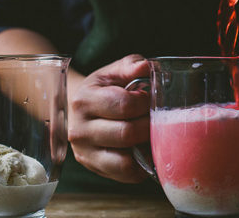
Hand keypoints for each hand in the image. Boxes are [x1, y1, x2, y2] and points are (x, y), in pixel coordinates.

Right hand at [68, 54, 149, 182]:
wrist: (80, 109)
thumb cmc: (103, 88)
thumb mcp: (113, 71)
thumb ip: (131, 65)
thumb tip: (145, 66)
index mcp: (84, 100)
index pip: (124, 105)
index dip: (145, 102)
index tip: (150, 98)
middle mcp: (80, 129)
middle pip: (127, 134)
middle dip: (149, 125)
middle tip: (158, 118)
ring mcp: (85, 153)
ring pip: (125, 161)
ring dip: (146, 148)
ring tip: (153, 135)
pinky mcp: (95, 168)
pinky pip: (126, 174)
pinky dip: (142, 165)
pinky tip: (146, 150)